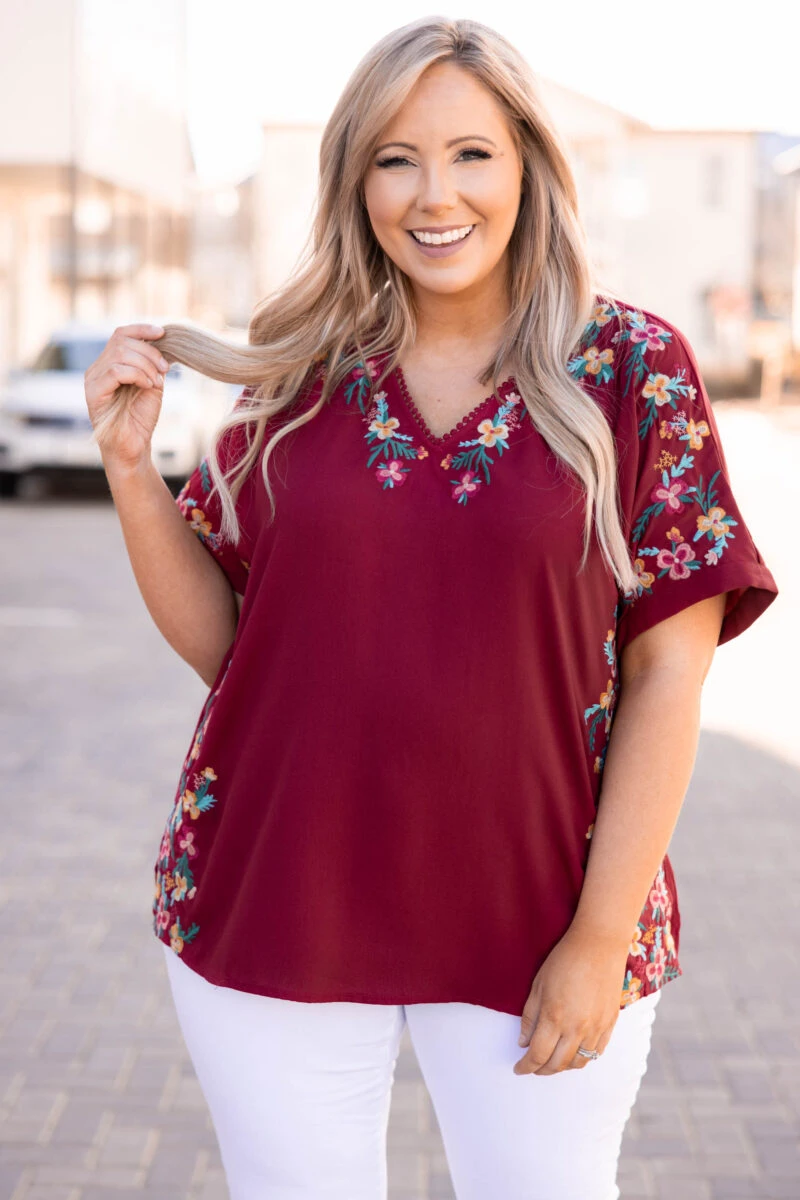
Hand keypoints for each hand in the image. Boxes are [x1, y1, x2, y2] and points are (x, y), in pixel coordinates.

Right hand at [84, 323, 170, 471]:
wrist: (133, 447)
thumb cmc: (141, 418)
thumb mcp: (152, 383)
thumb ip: (152, 363)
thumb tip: (163, 340)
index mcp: (109, 364)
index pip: (121, 334)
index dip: (141, 329)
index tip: (162, 333)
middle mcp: (97, 369)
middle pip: (122, 341)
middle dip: (150, 353)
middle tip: (165, 370)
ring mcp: (93, 380)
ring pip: (119, 354)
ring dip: (146, 366)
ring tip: (156, 382)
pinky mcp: (93, 393)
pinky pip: (115, 371)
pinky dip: (137, 375)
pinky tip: (148, 386)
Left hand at [512, 924, 629, 1075]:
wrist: (599, 945)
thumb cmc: (564, 960)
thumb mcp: (538, 985)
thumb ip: (529, 1017)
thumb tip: (523, 1043)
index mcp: (554, 1017)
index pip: (537, 1054)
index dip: (525, 1066)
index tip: (518, 1068)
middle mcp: (576, 1028)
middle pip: (557, 1064)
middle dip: (541, 1070)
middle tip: (532, 1068)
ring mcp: (596, 1028)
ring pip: (578, 1063)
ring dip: (562, 1068)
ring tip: (551, 1063)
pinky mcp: (610, 1024)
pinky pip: (596, 1053)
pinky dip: (583, 1059)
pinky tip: (573, 1053)